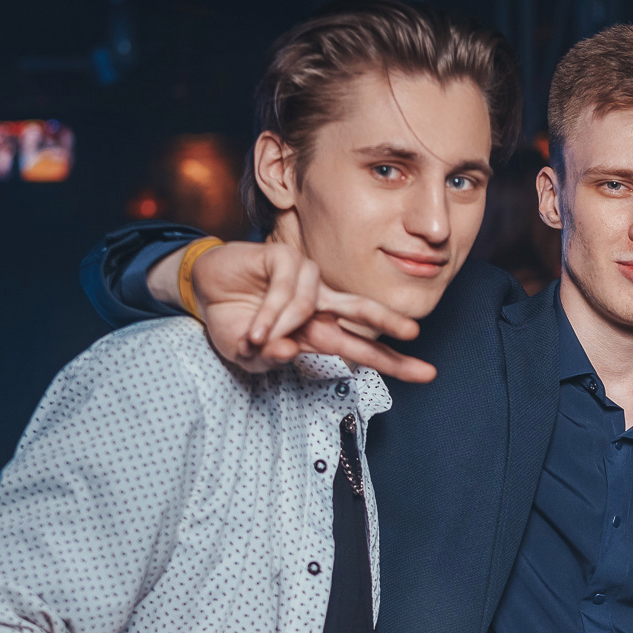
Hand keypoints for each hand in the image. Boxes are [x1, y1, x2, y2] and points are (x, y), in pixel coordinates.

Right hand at [191, 242, 436, 383]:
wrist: (204, 291)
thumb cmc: (233, 324)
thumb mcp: (247, 354)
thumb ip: (269, 359)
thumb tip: (290, 353)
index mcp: (318, 331)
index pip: (363, 346)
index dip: (394, 361)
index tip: (428, 374)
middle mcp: (319, 305)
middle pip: (362, 313)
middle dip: (388, 323)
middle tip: (414, 334)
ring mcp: (305, 280)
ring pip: (312, 305)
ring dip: (282, 326)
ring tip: (255, 337)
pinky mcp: (285, 259)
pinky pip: (289, 289)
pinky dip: (272, 311)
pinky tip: (255, 323)